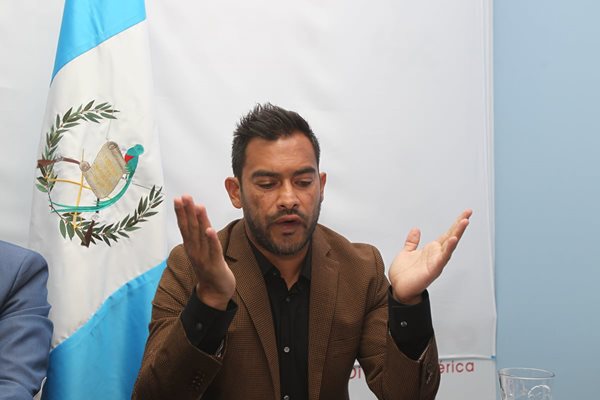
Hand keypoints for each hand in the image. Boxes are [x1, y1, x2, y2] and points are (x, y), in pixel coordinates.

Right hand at [174, 195, 235, 309]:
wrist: (215, 292)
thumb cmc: (209, 267)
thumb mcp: (201, 249)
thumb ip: (199, 234)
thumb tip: (196, 215)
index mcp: (191, 247)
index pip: (185, 227)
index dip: (181, 212)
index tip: (178, 198)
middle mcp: (195, 251)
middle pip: (190, 228)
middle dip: (187, 211)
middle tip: (184, 196)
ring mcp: (204, 258)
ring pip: (201, 236)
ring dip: (200, 221)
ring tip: (197, 206)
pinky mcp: (215, 265)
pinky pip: (214, 250)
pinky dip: (211, 240)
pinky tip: (210, 229)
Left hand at [388, 209, 471, 303]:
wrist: (399, 290)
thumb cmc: (404, 274)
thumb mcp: (407, 252)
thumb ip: (412, 241)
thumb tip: (416, 229)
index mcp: (431, 250)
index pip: (447, 233)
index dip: (455, 223)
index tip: (465, 213)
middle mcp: (436, 255)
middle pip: (452, 236)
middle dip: (460, 225)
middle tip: (468, 213)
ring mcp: (436, 262)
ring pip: (450, 246)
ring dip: (457, 234)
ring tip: (464, 222)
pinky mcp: (433, 270)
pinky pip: (443, 258)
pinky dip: (448, 249)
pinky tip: (453, 240)